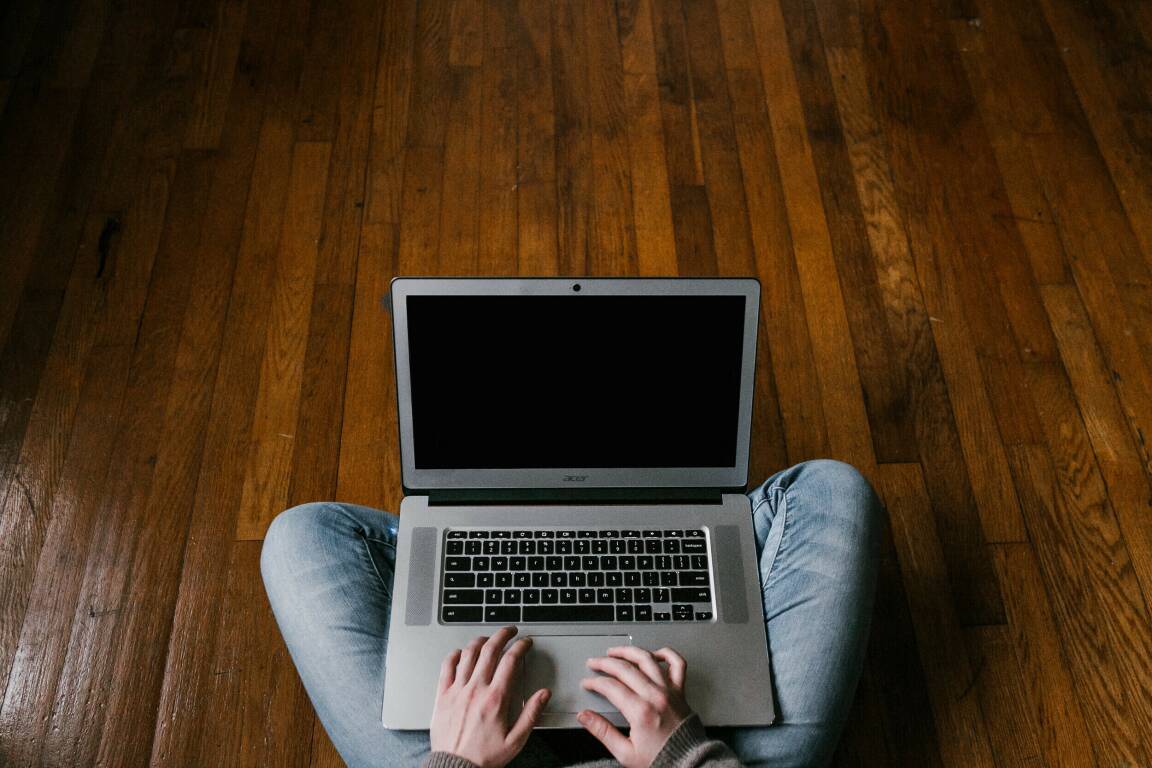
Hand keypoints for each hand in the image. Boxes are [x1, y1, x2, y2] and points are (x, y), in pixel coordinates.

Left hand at [430, 626, 549, 767]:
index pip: (510, 661)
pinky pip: (446, 667)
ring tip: (488, 639)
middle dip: (502, 635)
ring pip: (468, 654)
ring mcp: (457, 690)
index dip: (520, 646)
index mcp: (496, 699)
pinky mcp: (442, 695)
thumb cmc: (484, 756)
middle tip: (509, 631)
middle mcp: (476, 689)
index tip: (525, 643)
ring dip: (480, 641)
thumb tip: (543, 694)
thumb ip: (532, 714)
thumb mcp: (516, 740)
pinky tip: (461, 653)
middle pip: (489, 650)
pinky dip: (454, 655)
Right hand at [578, 646, 693, 767]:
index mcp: (640, 711)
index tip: (588, 682)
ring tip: (616, 651)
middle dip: (605, 663)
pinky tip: (654, 653)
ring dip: (628, 651)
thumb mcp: (625, 753)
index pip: (610, 687)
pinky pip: (677, 664)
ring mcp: (669, 691)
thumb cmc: (661, 760)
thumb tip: (585, 717)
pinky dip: (666, 654)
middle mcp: (655, 696)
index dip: (595, 682)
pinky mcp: (680, 691)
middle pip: (625, 668)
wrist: (689, 764)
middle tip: (594, 663)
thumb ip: (603, 732)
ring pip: (647, 659)